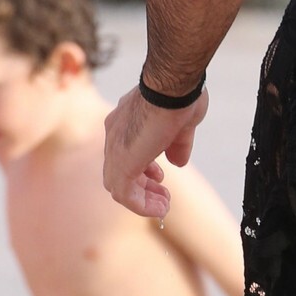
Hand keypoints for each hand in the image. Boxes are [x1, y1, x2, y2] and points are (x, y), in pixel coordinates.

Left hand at [102, 84, 207, 218]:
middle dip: (142, 187)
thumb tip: (178, 163)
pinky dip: (141, 205)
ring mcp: (115, 148)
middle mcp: (114, 134)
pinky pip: (124, 194)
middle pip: (118, 171)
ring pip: (118, 186)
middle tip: (163, 195)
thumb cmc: (180, 96)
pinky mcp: (122, 163)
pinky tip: (160, 208)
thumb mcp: (181, 125)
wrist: (173, 87)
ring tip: (163, 206)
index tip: (160, 176)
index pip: (124, 153)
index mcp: (124, 121)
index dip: (143, 169)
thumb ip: (177, 145)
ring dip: (142, 200)